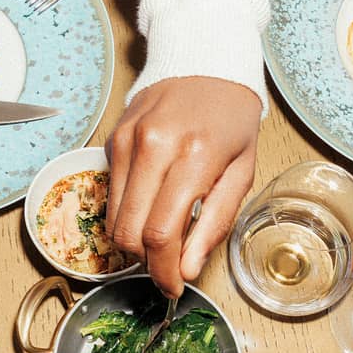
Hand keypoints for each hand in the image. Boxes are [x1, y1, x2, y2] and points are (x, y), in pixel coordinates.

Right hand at [106, 78, 261, 296]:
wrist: (205, 64)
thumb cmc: (231, 119)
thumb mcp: (241, 172)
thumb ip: (213, 224)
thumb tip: (187, 270)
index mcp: (194, 156)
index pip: (161, 233)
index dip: (164, 272)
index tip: (173, 288)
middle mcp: (153, 146)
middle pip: (129, 232)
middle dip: (147, 262)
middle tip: (168, 267)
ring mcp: (127, 141)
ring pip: (114, 218)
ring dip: (134, 240)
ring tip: (162, 234)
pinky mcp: (113, 139)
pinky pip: (111, 194)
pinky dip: (128, 211)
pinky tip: (151, 202)